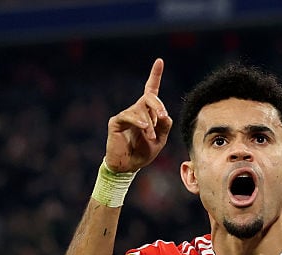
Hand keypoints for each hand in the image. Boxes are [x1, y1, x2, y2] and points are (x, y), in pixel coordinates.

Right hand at [105, 58, 172, 172]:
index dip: (155, 75)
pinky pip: (128, 116)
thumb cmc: (143, 152)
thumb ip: (164, 127)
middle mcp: (137, 110)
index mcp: (148, 113)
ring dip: (149, 124)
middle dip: (158, 105)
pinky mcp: (116, 121)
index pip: (151, 90)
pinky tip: (144, 129)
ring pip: (140, 110)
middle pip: (149, 97)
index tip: (159, 61)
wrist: (128, 166)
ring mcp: (126, 115)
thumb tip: (165, 115)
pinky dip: (138, 122)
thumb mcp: (160, 141)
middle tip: (163, 116)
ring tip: (151, 137)